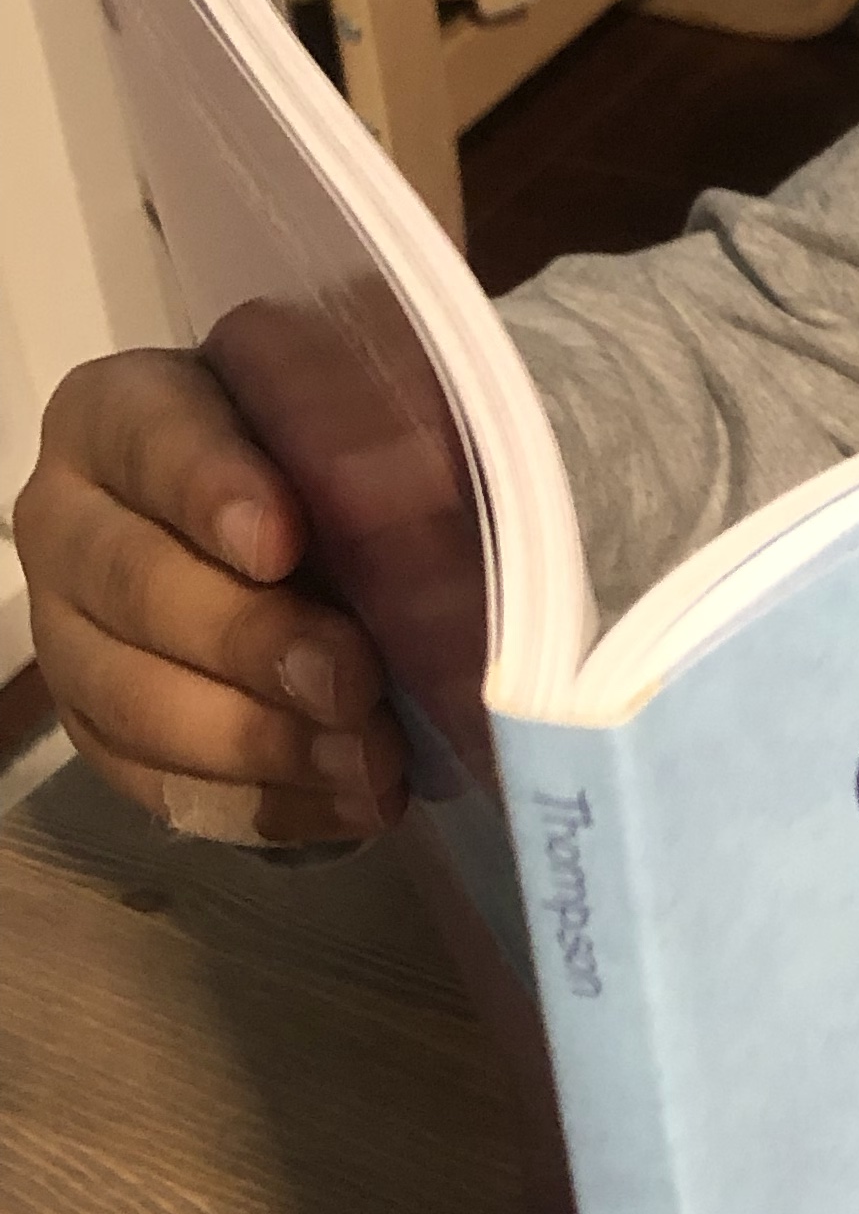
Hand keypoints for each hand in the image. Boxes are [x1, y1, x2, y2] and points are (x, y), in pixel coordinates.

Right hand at [14, 348, 406, 844]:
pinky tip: (349, 800)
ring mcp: (70, 633)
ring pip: (132, 699)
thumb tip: (435, 493)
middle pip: (135, 585)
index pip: (153, 440)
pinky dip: (259, 800)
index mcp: (121, 414)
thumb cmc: (335, 449)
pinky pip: (154, 783)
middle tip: (354, 679)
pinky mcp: (100, 728)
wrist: (307, 525)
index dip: (215, 493)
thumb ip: (374, 437)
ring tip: (367, 761)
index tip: (284, 542)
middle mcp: (69, 520)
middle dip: (252, 642)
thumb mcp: (358, 413)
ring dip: (258, 740)